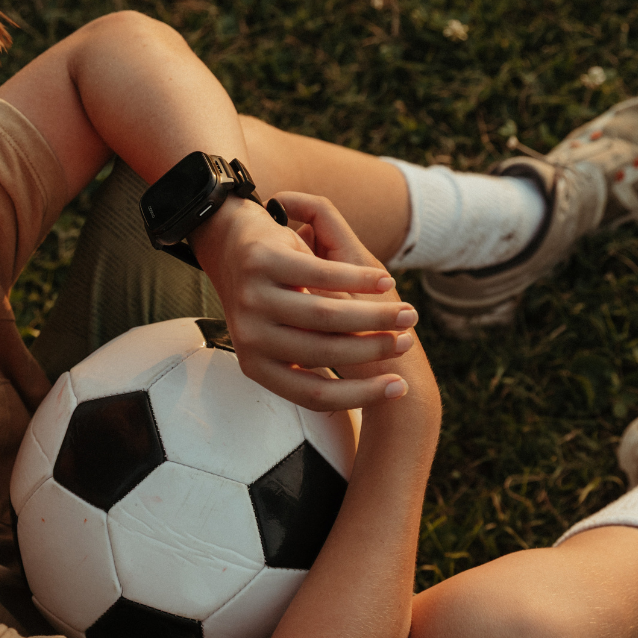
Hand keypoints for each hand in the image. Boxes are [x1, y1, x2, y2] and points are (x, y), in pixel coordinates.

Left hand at [190, 190, 418, 410]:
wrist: (229, 242)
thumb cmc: (272, 299)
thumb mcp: (283, 335)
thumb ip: (312, 360)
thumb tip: (362, 395)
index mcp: (256, 365)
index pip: (313, 393)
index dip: (360, 395)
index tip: (400, 388)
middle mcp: (249, 336)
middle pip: (324, 352)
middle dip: (375, 348)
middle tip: (408, 342)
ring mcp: (252, 298)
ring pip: (326, 314)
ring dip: (374, 315)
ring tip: (407, 315)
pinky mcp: (263, 261)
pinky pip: (321, 273)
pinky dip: (359, 279)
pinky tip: (385, 281)